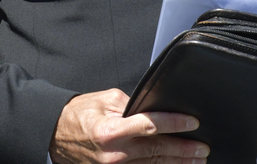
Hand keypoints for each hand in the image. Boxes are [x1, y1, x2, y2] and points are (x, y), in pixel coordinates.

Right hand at [49, 89, 204, 163]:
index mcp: (111, 131)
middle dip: (184, 149)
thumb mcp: (102, 100)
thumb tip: (151, 108)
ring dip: (178, 163)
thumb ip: (129, 104)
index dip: (174, 124)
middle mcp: (114, 153)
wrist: (53, 135)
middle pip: (157, 150)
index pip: (150, 126)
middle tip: (203, 147)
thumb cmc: (76, 115)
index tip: (192, 122)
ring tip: (197, 160)